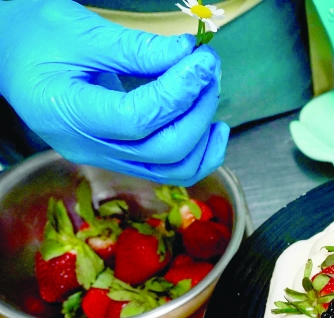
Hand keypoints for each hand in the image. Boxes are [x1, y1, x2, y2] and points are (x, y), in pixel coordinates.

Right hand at [0, 0, 227, 185]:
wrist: (8, 51)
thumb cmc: (33, 33)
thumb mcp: (82, 31)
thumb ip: (138, 49)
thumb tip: (190, 55)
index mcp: (65, 112)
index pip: (138, 118)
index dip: (179, 92)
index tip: (203, 61)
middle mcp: (85, 146)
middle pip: (162, 151)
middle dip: (197, 110)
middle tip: (209, 69)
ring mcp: (102, 157)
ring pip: (171, 170)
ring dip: (203, 135)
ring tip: (209, 92)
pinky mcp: (117, 157)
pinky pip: (166, 168)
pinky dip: (197, 151)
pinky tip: (212, 127)